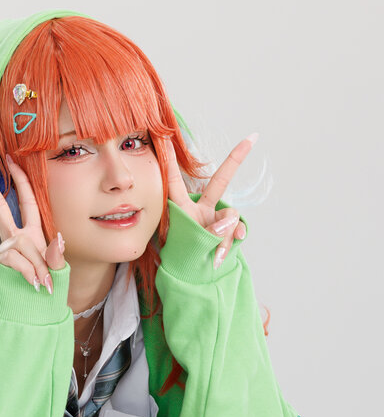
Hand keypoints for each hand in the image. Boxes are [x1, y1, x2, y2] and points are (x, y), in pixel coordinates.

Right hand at [0, 155, 64, 292]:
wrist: (33, 310)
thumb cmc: (46, 287)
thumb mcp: (57, 270)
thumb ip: (57, 256)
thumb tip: (58, 239)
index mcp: (31, 233)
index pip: (25, 200)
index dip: (18, 179)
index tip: (7, 157)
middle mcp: (15, 237)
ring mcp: (7, 250)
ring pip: (20, 243)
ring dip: (36, 264)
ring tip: (44, 283)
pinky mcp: (2, 263)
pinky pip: (18, 261)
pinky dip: (29, 272)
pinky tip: (35, 284)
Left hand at [162, 133, 257, 267]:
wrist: (192, 279)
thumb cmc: (183, 259)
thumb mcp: (190, 244)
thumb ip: (212, 231)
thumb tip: (232, 220)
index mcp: (182, 208)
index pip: (175, 180)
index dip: (171, 160)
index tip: (166, 137)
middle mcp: (201, 208)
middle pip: (221, 181)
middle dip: (236, 159)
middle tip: (251, 138)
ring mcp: (216, 219)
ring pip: (231, 217)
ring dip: (223, 236)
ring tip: (212, 255)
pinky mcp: (228, 230)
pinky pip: (236, 230)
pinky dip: (231, 243)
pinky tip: (221, 256)